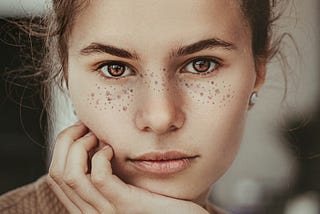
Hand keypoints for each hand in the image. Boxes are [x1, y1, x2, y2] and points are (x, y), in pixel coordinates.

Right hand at [47, 121, 208, 213]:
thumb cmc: (156, 200)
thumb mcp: (123, 186)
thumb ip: (105, 175)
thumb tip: (91, 142)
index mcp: (87, 206)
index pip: (56, 175)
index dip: (62, 146)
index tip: (81, 129)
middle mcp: (91, 212)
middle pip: (58, 172)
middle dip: (67, 140)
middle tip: (86, 126)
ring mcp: (107, 212)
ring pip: (72, 174)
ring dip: (81, 145)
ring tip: (98, 136)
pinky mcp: (127, 205)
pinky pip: (100, 178)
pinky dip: (101, 157)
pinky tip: (112, 149)